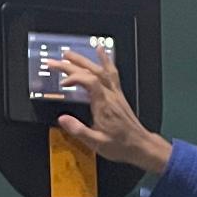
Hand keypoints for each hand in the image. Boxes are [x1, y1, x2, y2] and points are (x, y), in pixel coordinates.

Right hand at [54, 49, 172, 175]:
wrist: (139, 145)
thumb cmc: (120, 145)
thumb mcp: (96, 143)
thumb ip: (79, 130)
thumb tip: (62, 119)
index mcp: (104, 105)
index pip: (90, 82)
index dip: (74, 78)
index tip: (62, 83)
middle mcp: (110, 95)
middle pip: (92, 72)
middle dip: (72, 64)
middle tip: (56, 60)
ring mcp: (115, 93)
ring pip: (100, 70)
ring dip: (84, 60)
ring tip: (70, 53)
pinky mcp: (118, 94)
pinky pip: (112, 72)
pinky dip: (105, 60)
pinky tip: (101, 51)